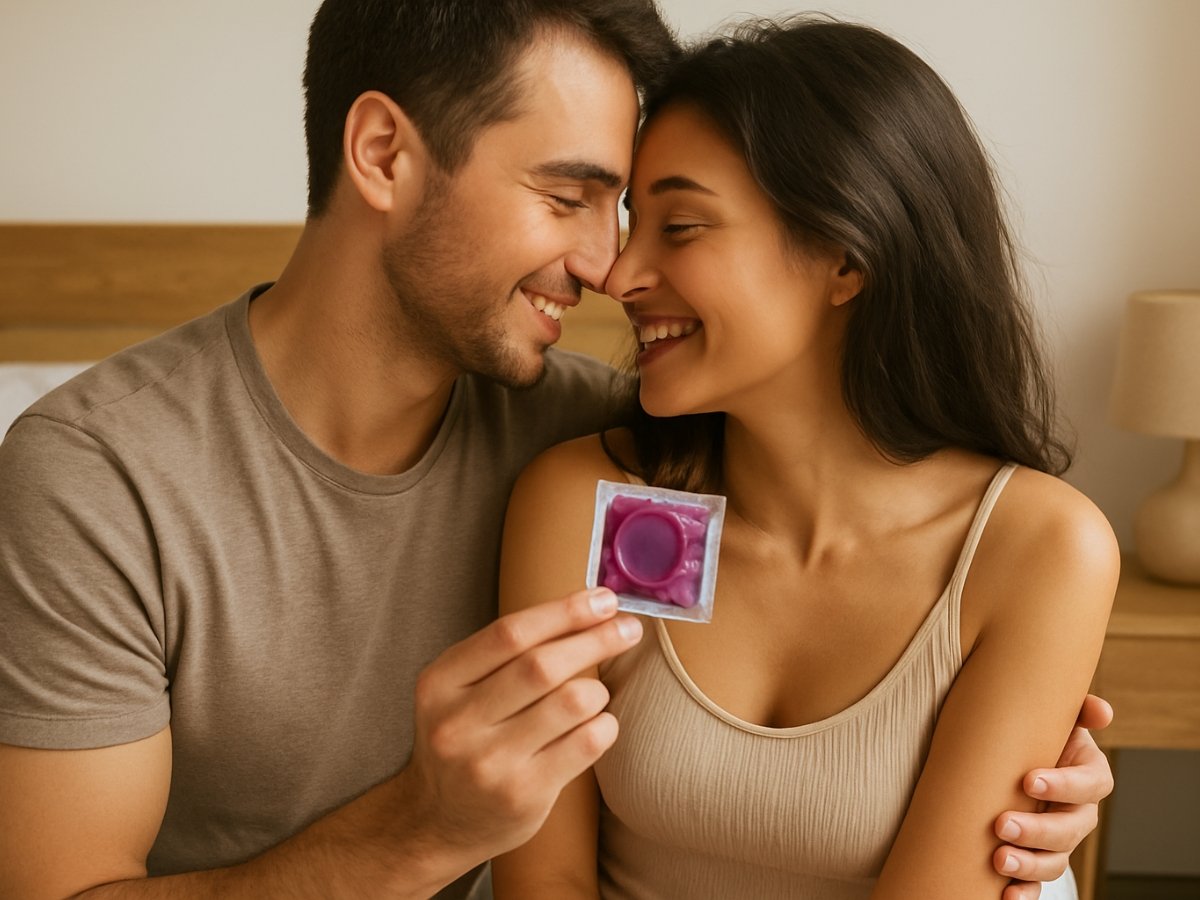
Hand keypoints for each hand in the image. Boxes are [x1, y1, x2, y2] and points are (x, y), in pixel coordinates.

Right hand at [398, 587, 641, 869]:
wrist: (436, 821)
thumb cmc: (465, 738)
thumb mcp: (460, 689)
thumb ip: (506, 654)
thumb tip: (586, 608)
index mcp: (440, 683)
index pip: (510, 634)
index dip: (564, 612)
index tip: (603, 599)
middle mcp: (458, 723)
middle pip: (542, 666)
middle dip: (595, 640)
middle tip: (628, 629)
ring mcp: (489, 763)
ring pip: (570, 703)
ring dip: (597, 689)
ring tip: (596, 692)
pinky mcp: (522, 795)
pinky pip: (585, 744)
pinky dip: (604, 725)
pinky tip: (599, 724)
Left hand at [993, 694, 1114, 898]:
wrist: (1009, 757)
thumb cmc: (1032, 732)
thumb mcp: (1052, 716)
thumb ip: (1077, 709)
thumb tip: (1101, 711)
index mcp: (1088, 775)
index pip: (1089, 784)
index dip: (1063, 785)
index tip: (1028, 781)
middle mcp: (1079, 812)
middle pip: (1070, 828)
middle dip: (1038, 830)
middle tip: (1002, 824)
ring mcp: (1060, 840)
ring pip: (1056, 860)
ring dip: (1030, 865)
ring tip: (999, 860)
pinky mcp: (1038, 859)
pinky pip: (1038, 883)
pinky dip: (1025, 892)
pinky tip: (1005, 895)